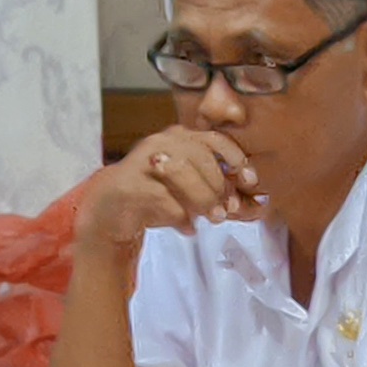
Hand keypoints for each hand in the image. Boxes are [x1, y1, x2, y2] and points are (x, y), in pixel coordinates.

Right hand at [81, 127, 258, 258]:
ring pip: (181, 172)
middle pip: (200, 157)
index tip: (249, 180)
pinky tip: (187, 228)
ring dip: (203, 199)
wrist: (113, 211)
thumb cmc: (159, 197)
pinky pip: (163, 198)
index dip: (235, 158)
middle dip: (219, 187)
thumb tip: (253, 202)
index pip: (214, 139)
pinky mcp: (128, 184)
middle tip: (225, 211)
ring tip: (212, 218)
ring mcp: (142, 161)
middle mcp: (160, 143)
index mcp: (180, 138)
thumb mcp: (192, 190)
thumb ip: (218, 189)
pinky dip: (181, 217)